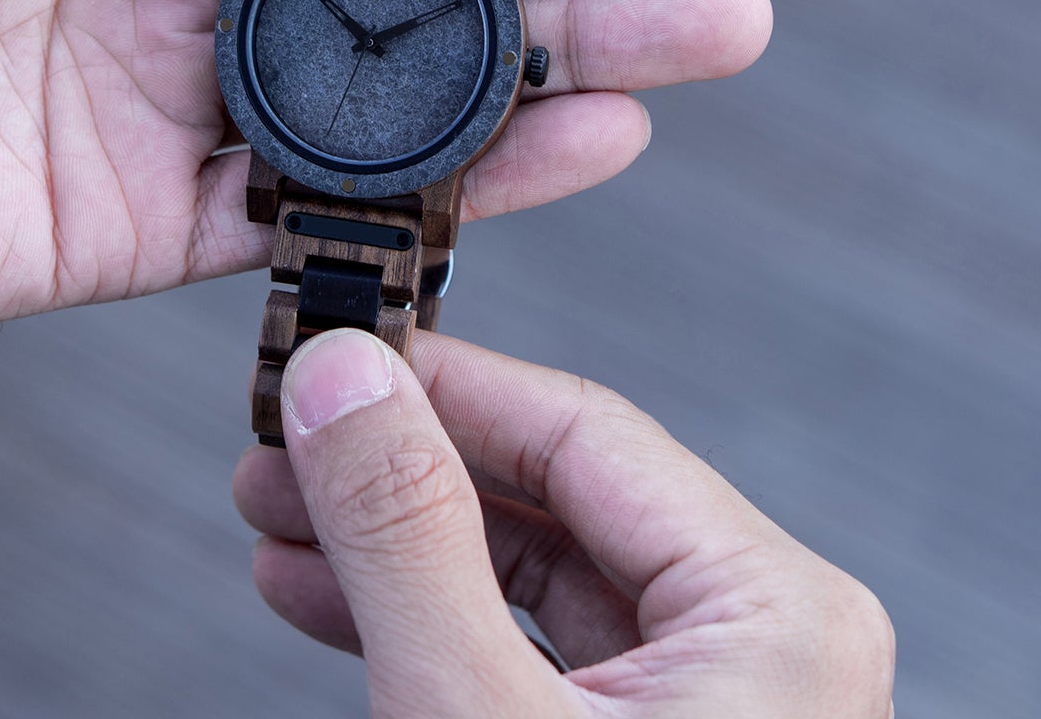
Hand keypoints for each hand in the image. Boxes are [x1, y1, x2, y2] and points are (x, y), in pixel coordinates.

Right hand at [234, 329, 894, 717]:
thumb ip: (406, 533)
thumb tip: (342, 375)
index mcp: (769, 610)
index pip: (579, 429)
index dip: (441, 383)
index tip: (330, 356)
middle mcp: (750, 641)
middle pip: (543, 496)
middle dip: (394, 469)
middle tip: (276, 442)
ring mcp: (698, 704)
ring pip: (519, 572)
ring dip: (385, 542)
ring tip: (272, 520)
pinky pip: (517, 648)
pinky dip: (413, 618)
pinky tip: (317, 598)